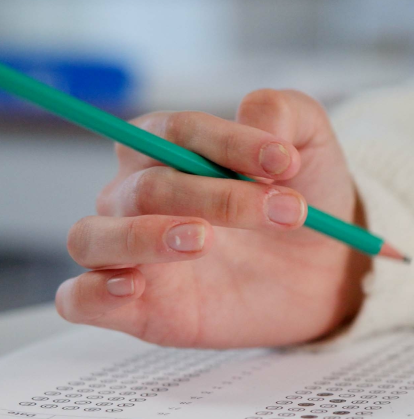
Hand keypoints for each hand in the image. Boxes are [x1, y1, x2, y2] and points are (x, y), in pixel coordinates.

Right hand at [56, 89, 369, 347]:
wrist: (328, 266)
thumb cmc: (305, 194)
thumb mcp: (310, 143)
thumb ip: (284, 112)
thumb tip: (253, 114)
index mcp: (167, 148)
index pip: (173, 133)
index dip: (227, 142)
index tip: (285, 160)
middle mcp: (136, 196)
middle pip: (149, 187)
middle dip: (222, 198)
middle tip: (286, 210)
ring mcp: (130, 252)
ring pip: (93, 236)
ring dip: (144, 236)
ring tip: (204, 239)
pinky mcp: (135, 306)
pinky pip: (80, 299)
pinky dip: (94, 293)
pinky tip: (133, 288)